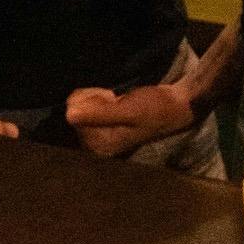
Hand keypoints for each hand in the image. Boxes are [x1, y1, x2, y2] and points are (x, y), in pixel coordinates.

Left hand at [65, 80, 195, 158]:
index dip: (92, 100)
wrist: (175, 104)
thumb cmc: (156, 108)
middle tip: (117, 100)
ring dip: (96, 97)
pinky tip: (114, 100)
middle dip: (93, 99)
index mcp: (100, 147)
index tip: (113, 100)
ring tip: (117, 100)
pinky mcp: (101, 128)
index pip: (75, 115)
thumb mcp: (129, 110)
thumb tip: (69, 114)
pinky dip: (97, 97)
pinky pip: (84, 106)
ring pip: (78, 106)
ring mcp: (97, 137)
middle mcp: (95, 146)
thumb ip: (100, 113)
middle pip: (74, 111)